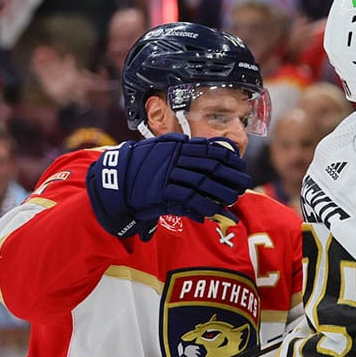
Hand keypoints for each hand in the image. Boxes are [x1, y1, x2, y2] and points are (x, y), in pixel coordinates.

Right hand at [86, 134, 251, 240]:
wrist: (112, 181)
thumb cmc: (138, 167)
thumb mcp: (158, 150)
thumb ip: (180, 148)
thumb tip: (206, 149)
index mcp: (174, 144)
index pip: (208, 148)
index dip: (227, 157)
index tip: (240, 165)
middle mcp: (172, 156)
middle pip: (210, 165)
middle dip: (229, 175)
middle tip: (243, 183)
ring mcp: (166, 173)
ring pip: (202, 182)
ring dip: (220, 192)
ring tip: (232, 199)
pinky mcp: (160, 190)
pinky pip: (188, 198)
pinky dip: (202, 205)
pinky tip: (212, 211)